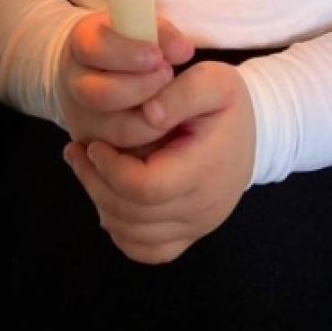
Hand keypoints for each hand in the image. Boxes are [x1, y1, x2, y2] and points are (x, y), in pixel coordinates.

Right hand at [55, 10, 195, 155]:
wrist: (99, 68)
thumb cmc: (128, 41)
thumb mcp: (141, 25)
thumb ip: (162, 35)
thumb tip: (183, 51)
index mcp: (82, 43)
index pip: (95, 49)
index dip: (127, 54)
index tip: (157, 55)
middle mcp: (73, 82)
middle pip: (100, 95)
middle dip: (141, 88)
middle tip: (168, 76)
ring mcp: (81, 117)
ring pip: (115, 131)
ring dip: (151, 120)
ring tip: (171, 103)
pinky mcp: (95, 145)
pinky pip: (124, 155)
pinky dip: (149, 144)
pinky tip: (167, 127)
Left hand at [62, 61, 255, 263]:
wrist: (255, 131)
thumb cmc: (228, 103)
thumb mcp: (213, 81)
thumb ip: (181, 93)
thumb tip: (148, 112)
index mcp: (205, 169)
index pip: (145, 187)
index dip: (110, 169)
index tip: (94, 143)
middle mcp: (202, 208)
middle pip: (132, 214)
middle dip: (95, 182)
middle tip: (76, 151)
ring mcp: (197, 226)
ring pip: (134, 235)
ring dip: (101, 203)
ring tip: (86, 168)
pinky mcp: (190, 234)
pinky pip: (147, 250)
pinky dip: (120, 230)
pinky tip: (108, 197)